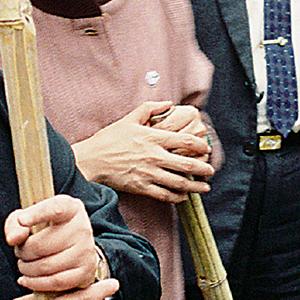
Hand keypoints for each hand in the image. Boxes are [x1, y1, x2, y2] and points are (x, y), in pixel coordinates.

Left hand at [5, 195, 100, 293]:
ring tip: (24, 265)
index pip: (55, 209)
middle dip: (22, 252)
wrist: (74, 248)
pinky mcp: (86, 270)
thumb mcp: (30, 219)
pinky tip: (26, 279)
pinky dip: (35, 283)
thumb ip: (15, 223)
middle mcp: (82, 227)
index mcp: (70, 208)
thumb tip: (14, 238)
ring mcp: (86, 250)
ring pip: (46, 266)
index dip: (36, 214)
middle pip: (40, 245)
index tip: (21, 220)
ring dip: (27, 269)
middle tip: (20, 253)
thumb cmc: (47, 231)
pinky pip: (55, 281)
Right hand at [71, 100, 212, 202]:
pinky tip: (183, 197)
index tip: (207, 149)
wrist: (89, 160)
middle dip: (203, 169)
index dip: (201, 146)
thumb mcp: (129, 118)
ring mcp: (148, 173)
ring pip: (179, 182)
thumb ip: (150, 108)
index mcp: (153, 138)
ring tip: (204, 188)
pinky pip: (164, 195)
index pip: (185, 141)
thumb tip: (169, 103)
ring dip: (195, 186)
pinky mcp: (140, 187)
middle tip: (210, 171)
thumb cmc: (108, 139)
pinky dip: (177, 197)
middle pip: (187, 164)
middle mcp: (154, 156)